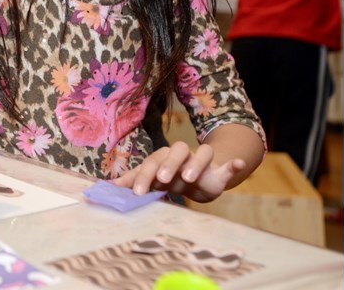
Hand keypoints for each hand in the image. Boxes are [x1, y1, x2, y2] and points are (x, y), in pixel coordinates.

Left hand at [112, 141, 247, 202]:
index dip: (144, 175)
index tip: (138, 192)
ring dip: (196, 162)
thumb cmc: (170, 180)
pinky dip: (233, 164)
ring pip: (202, 153)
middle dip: (168, 165)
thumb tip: (107, 187)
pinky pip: (228, 164)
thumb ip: (133, 181)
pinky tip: (236, 164)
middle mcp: (182, 156)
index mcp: (163, 157)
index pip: (152, 161)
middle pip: (175, 151)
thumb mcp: (151, 181)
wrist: (197, 182)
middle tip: (162, 180)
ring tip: (189, 177)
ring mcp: (201, 161)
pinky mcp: (219, 171)